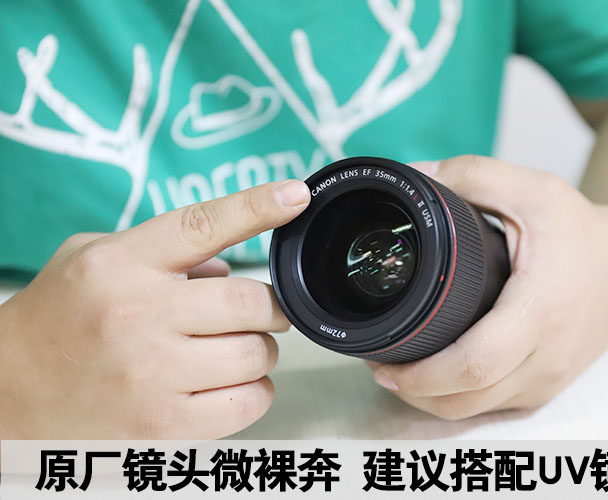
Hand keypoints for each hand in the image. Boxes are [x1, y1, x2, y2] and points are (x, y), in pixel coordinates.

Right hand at [0, 180, 309, 437]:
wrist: (8, 396)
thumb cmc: (57, 319)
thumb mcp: (90, 258)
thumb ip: (161, 250)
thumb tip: (229, 264)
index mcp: (120, 264)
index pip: (203, 224)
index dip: (257, 206)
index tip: (295, 194)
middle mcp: (138, 315)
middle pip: (250, 300)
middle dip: (269, 307)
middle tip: (259, 312)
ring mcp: (152, 375)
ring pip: (256, 354)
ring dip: (261, 350)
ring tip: (237, 349)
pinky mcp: (164, 427)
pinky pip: (248, 403)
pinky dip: (255, 391)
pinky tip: (232, 384)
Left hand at [366, 155, 607, 418]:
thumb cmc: (583, 229)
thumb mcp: (533, 188)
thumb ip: (473, 175)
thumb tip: (415, 176)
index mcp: (541, 311)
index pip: (475, 364)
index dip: (422, 374)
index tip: (383, 361)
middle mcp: (548, 356)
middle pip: (468, 399)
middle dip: (415, 391)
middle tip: (379, 364)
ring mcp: (550, 379)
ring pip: (477, 411)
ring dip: (431, 400)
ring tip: (399, 371)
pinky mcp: (549, 386)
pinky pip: (494, 407)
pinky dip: (458, 399)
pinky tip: (436, 376)